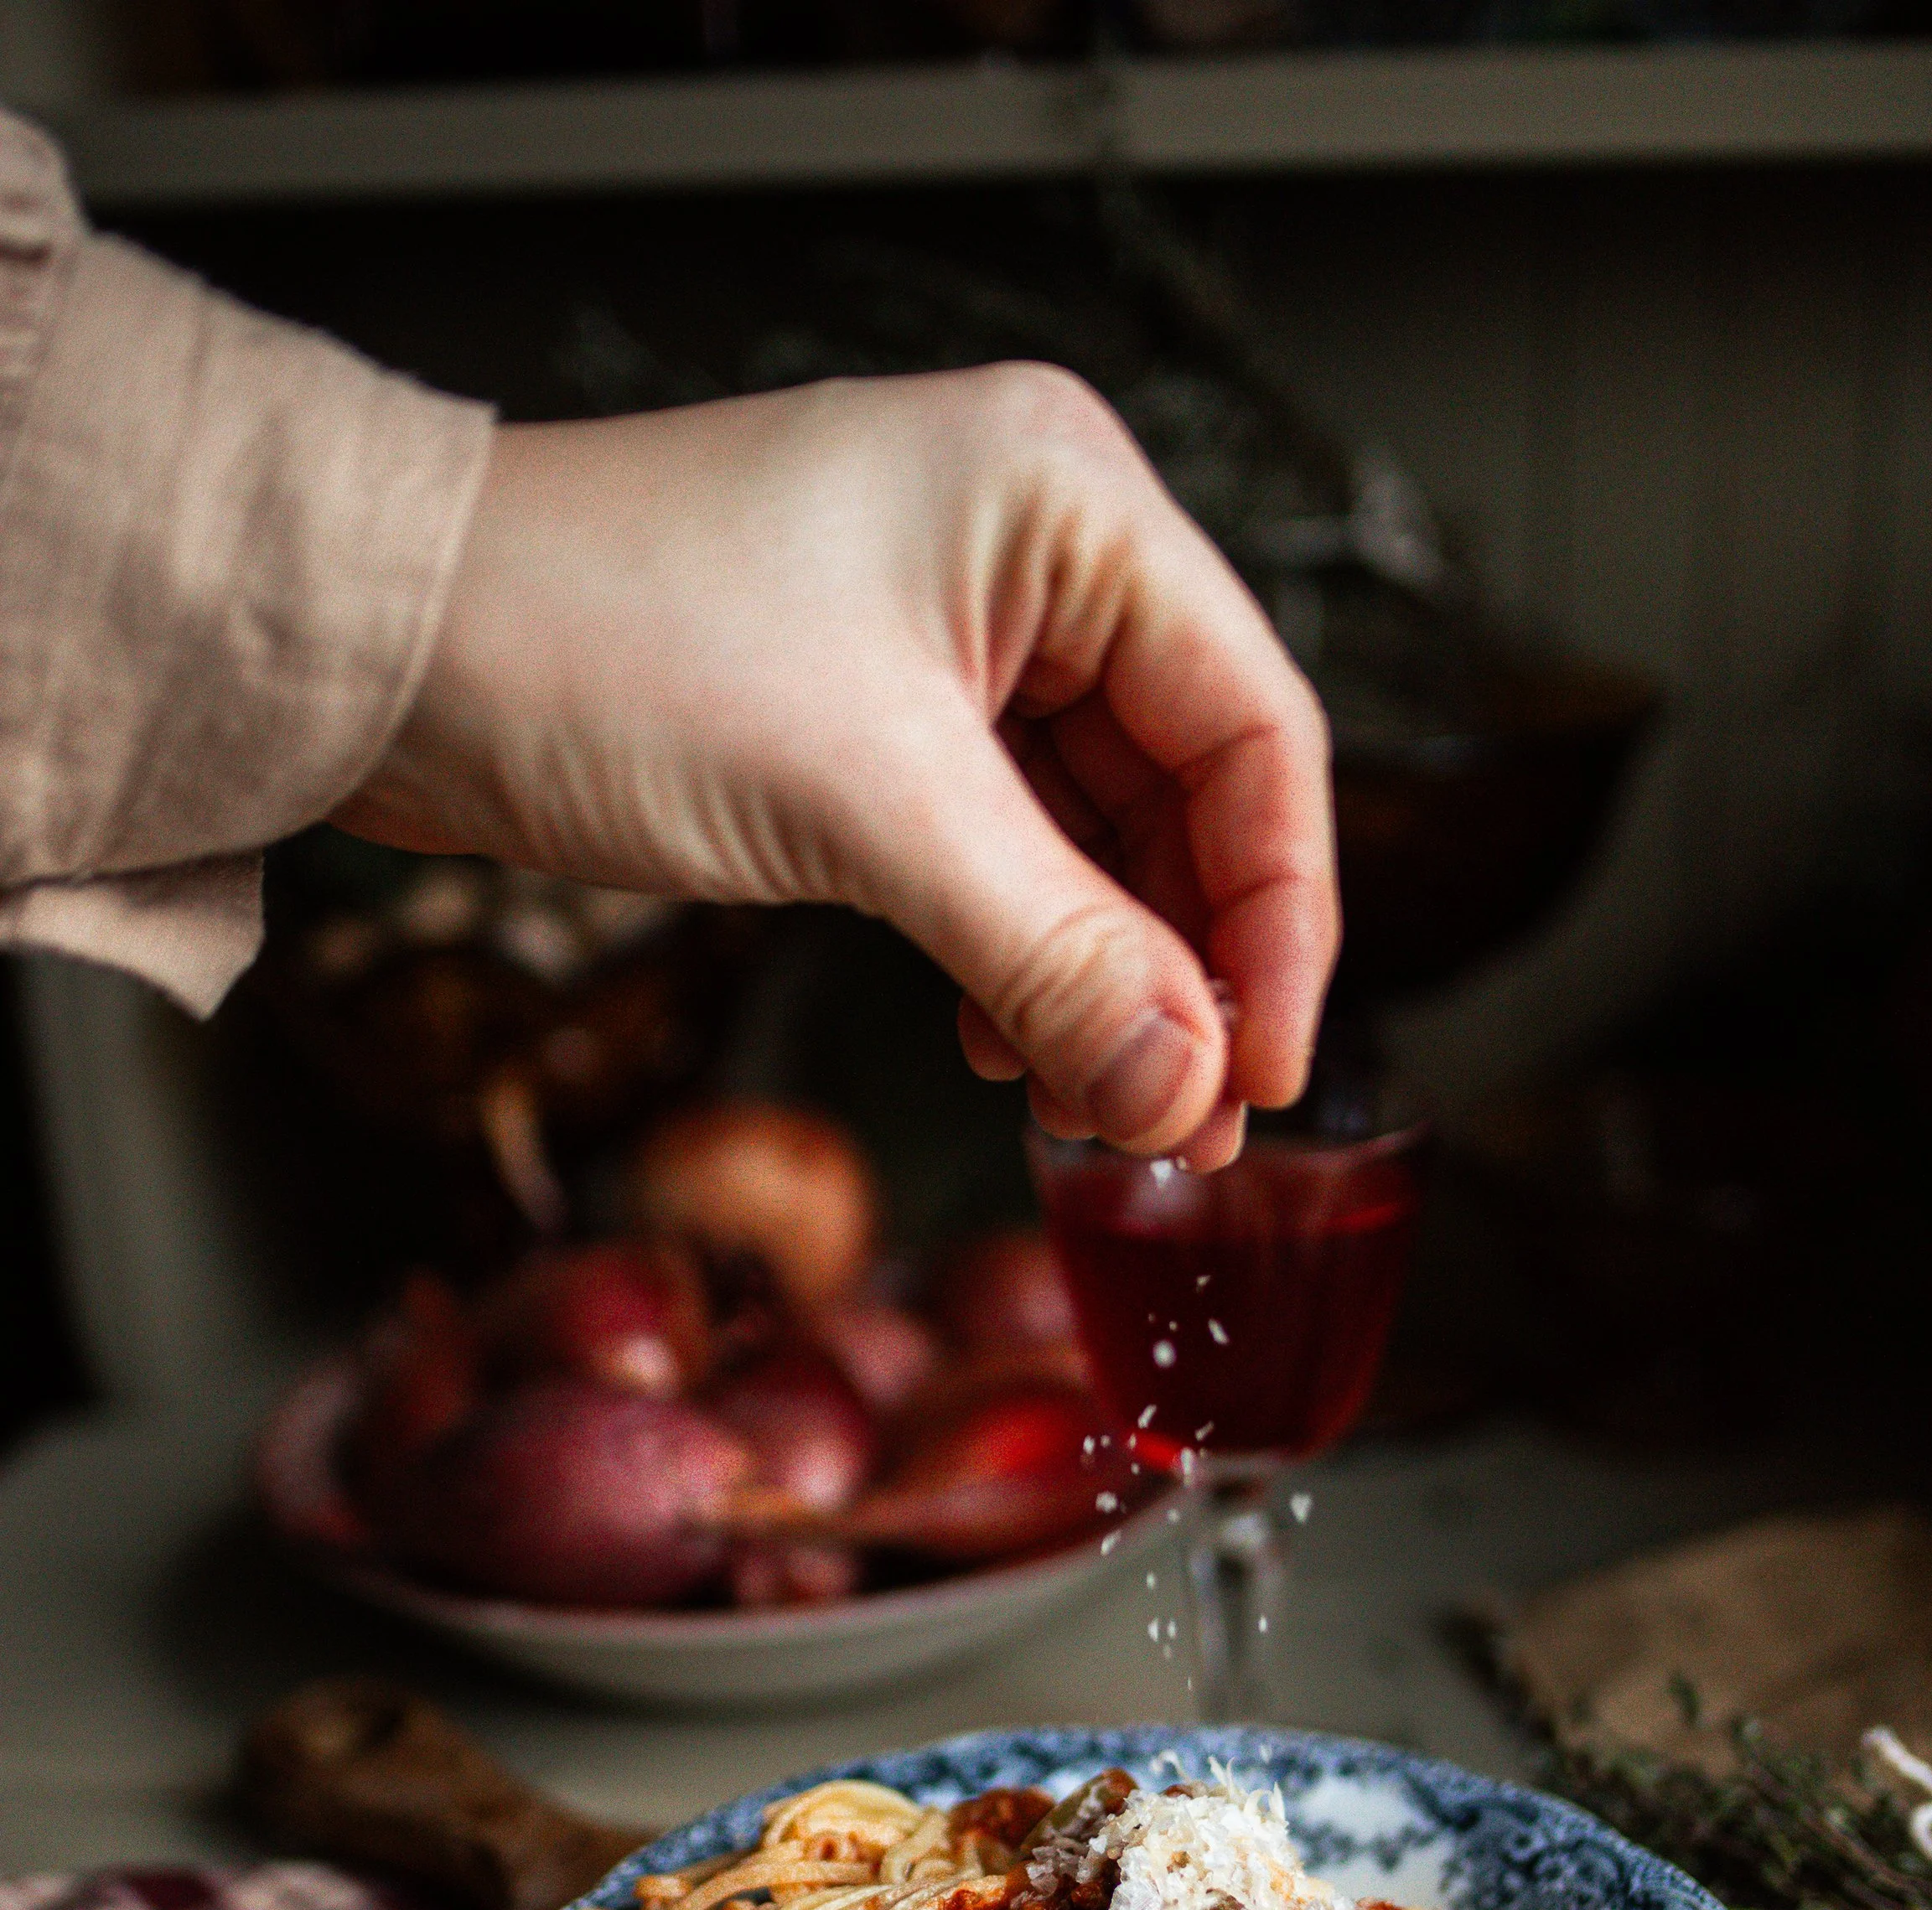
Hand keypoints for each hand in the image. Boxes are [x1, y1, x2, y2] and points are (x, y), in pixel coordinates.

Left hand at [337, 366, 1337, 1166]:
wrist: (382, 643)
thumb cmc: (597, 639)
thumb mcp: (865, 812)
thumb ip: (1053, 957)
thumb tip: (1183, 1086)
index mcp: (1064, 501)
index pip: (1253, 725)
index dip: (1280, 916)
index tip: (1266, 1067)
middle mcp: (1028, 552)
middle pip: (1188, 788)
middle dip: (1189, 965)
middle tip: (1187, 1117)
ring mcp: (949, 633)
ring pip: (1096, 834)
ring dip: (1102, 977)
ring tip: (1088, 1099)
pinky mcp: (872, 715)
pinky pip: (1002, 851)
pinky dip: (1017, 955)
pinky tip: (1002, 1040)